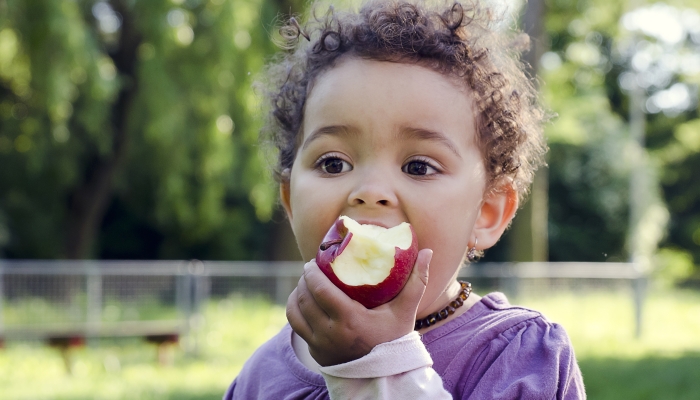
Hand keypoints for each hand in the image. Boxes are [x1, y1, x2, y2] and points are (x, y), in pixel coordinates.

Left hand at [286, 249, 432, 366]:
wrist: (385, 376)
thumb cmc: (395, 340)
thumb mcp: (405, 311)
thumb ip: (417, 281)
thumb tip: (428, 251)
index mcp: (350, 320)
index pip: (320, 290)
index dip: (311, 273)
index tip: (312, 262)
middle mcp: (330, 333)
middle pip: (305, 299)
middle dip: (303, 280)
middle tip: (309, 269)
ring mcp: (320, 345)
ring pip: (296, 313)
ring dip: (296, 295)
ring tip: (304, 284)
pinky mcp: (315, 352)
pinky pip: (296, 327)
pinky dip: (295, 311)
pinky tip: (301, 302)